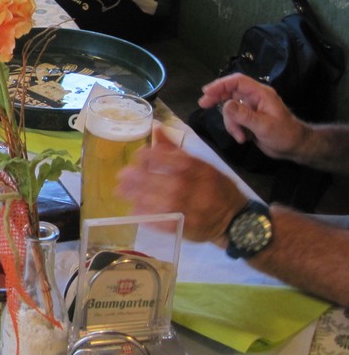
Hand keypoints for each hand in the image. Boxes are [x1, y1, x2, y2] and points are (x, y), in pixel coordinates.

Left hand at [117, 127, 246, 243]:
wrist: (234, 219)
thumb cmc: (214, 187)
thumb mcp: (200, 164)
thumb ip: (174, 149)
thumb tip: (155, 128)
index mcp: (196, 168)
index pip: (168, 158)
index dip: (149, 157)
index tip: (137, 156)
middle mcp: (192, 187)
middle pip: (161, 180)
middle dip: (138, 177)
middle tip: (121, 176)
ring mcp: (189, 208)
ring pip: (160, 201)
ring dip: (137, 196)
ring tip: (121, 191)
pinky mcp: (185, 226)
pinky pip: (163, 221)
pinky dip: (147, 216)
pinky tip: (134, 210)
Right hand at [198, 73, 308, 161]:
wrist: (295, 148)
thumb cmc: (284, 134)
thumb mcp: (264, 125)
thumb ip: (244, 115)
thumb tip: (225, 104)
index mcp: (261, 94)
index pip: (237, 81)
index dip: (221, 84)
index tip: (206, 92)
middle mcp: (254, 98)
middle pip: (230, 91)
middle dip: (217, 99)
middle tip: (203, 104)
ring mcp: (250, 108)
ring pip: (230, 109)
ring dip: (231, 123)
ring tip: (240, 136)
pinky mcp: (248, 118)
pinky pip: (233, 119)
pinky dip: (234, 129)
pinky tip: (243, 138)